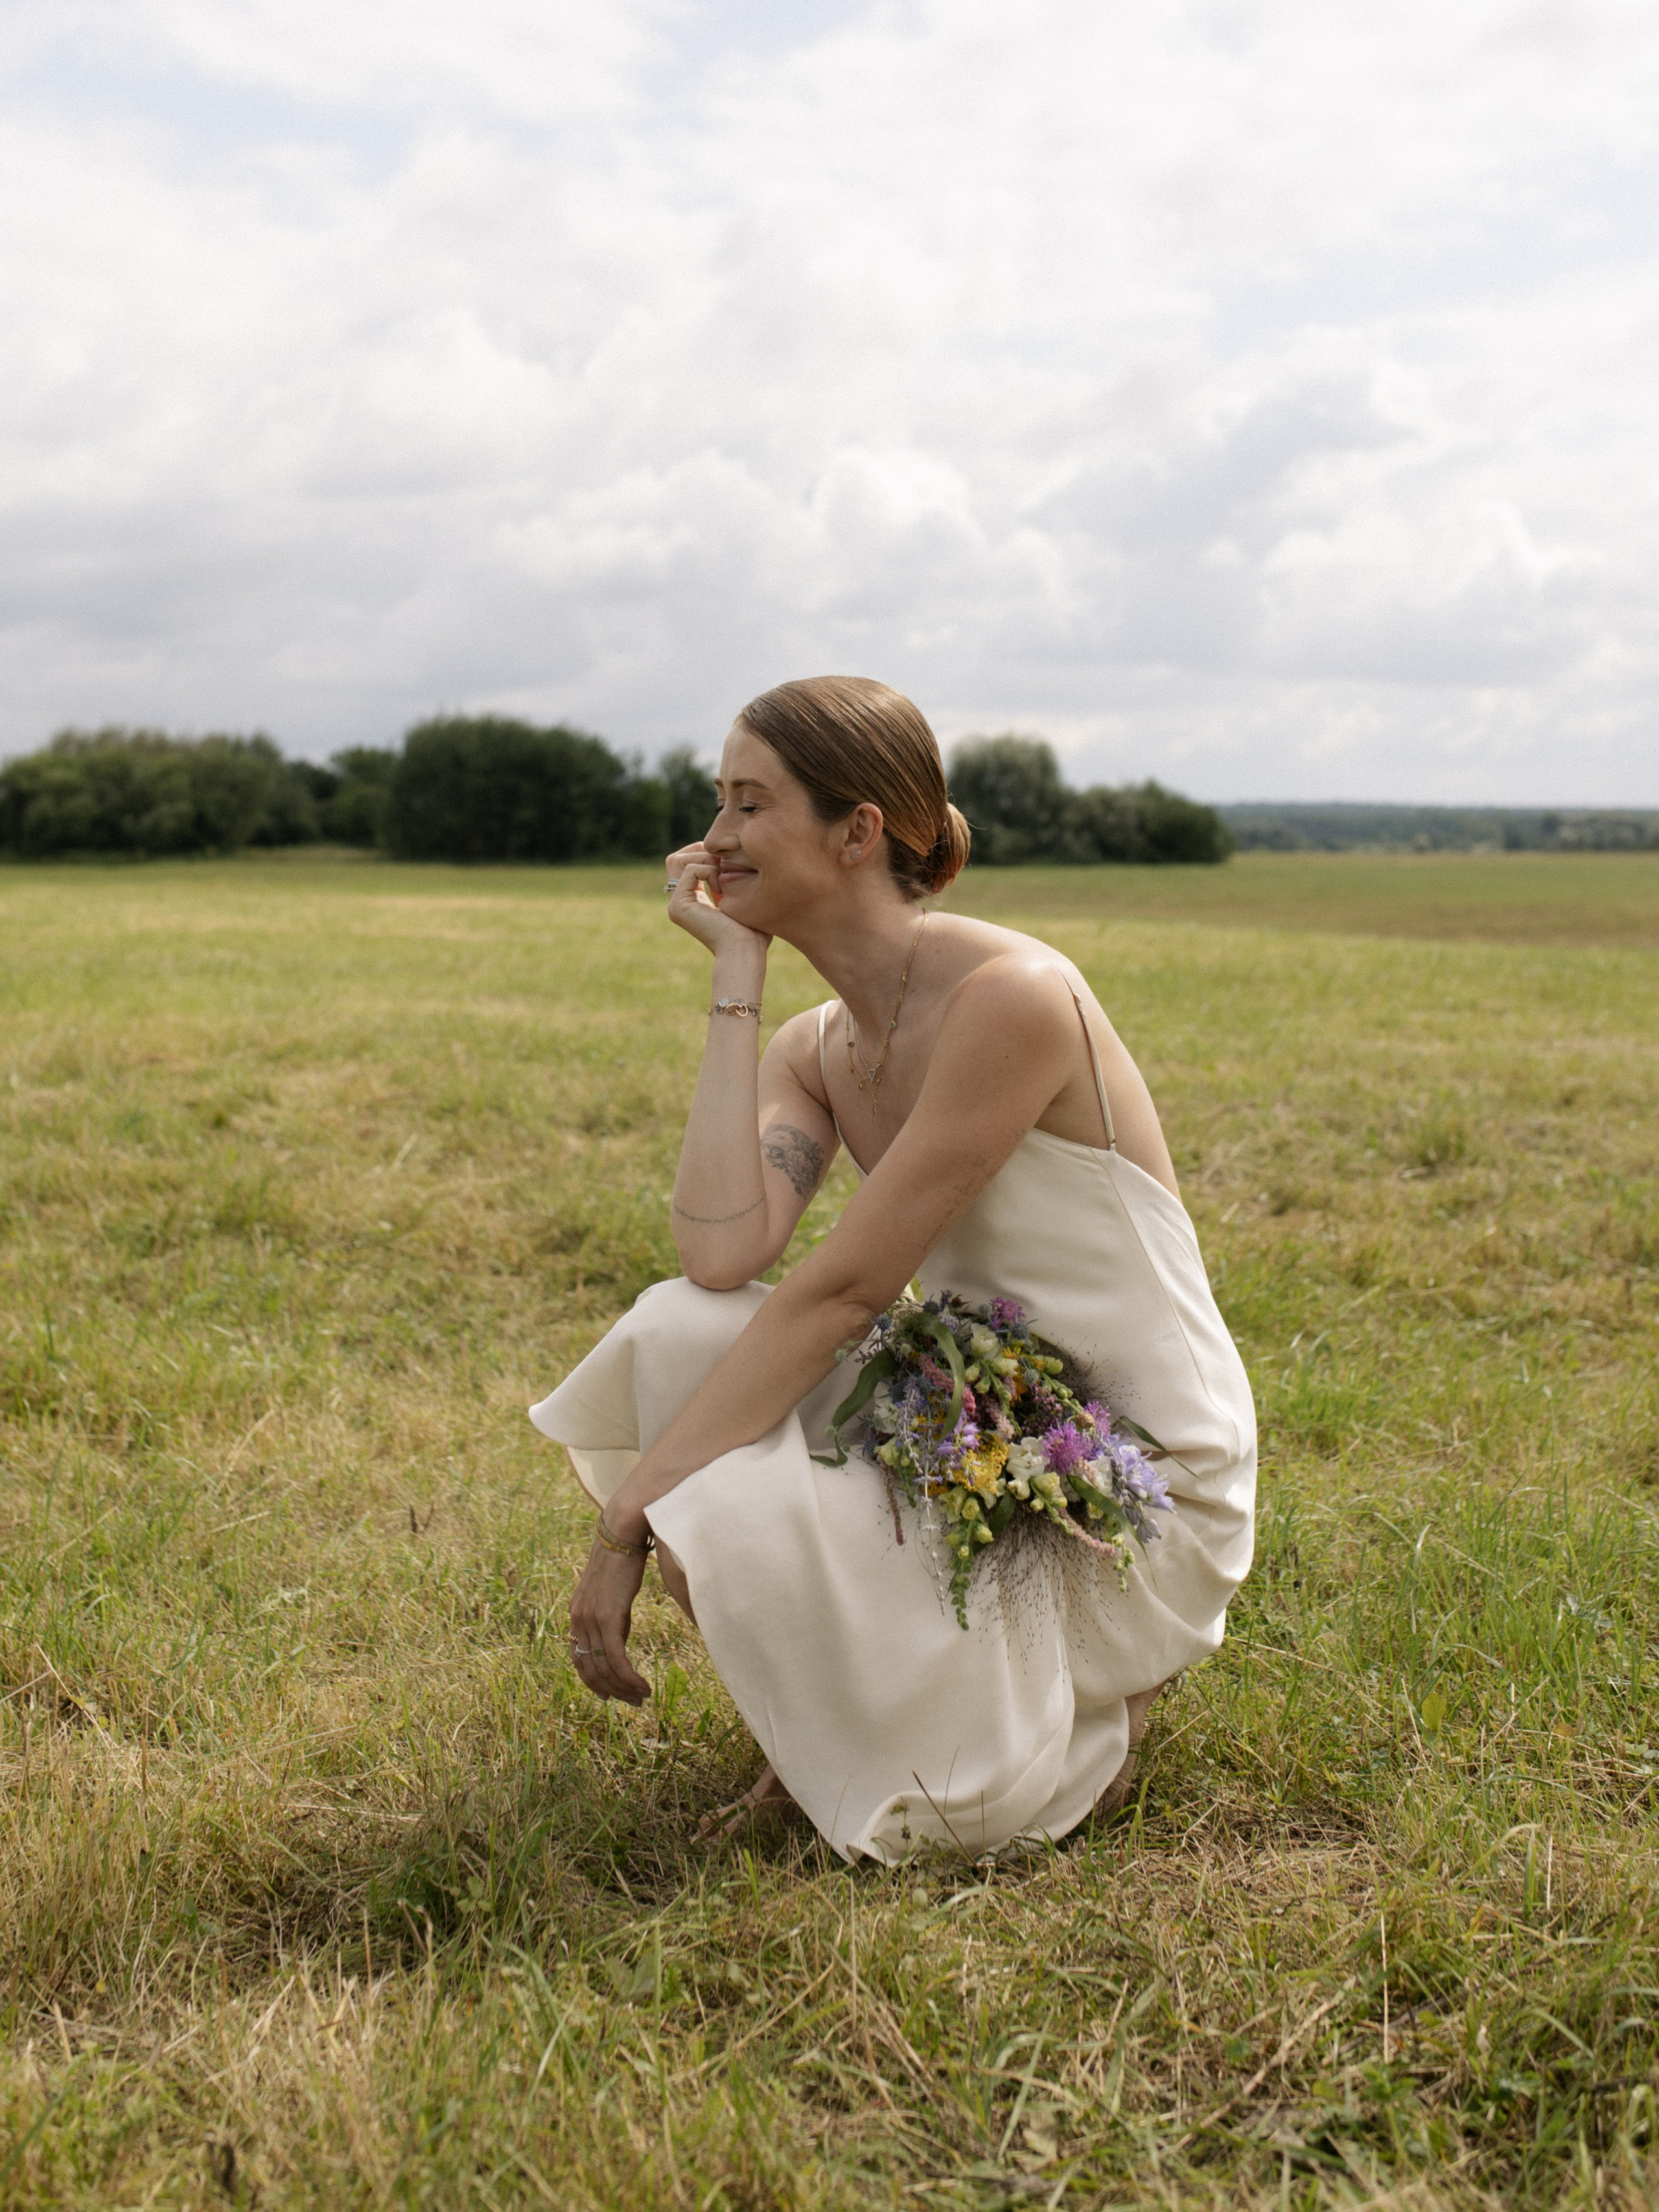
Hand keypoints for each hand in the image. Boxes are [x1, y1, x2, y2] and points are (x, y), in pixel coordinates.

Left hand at [567, 1538, 651, 1704]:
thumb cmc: (621, 1556)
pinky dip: (630, 1678)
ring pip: (605, 1669)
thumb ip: (609, 1613)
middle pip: (591, 1670)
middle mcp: (578, 1620)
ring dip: (624, 1689)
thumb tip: (618, 1632)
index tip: (609, 1694)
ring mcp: (591, 1620)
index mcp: (576, 1614)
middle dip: (612, 1691)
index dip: (592, 1681)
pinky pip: (617, 1660)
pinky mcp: (609, 1618)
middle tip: (633, 1702)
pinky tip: (644, 1687)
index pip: (579, 1659)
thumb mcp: (610, 1591)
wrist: (622, 1532)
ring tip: (642, 1697)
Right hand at [665, 844, 770, 961]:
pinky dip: (709, 871)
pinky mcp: (678, 906)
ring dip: (705, 860)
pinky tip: (721, 889)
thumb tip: (727, 861)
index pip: (686, 863)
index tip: (729, 865)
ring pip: (678, 859)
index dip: (706, 854)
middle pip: (676, 858)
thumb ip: (731, 880)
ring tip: (722, 878)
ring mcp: (676, 905)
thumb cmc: (752, 932)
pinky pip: (690, 869)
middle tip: (724, 865)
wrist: (745, 952)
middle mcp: (679, 902)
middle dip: (702, 852)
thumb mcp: (741, 899)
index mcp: (692, 900)